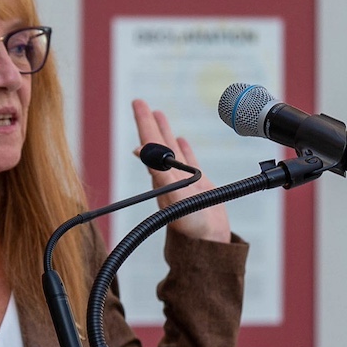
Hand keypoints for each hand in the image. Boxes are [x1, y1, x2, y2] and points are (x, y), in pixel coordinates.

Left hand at [132, 99, 230, 242]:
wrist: (209, 244)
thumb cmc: (190, 225)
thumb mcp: (174, 197)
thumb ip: (159, 174)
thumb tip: (140, 151)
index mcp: (160, 176)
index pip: (149, 143)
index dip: (143, 122)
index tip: (137, 103)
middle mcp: (168, 175)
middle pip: (157, 142)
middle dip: (149, 121)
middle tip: (141, 102)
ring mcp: (183, 179)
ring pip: (172, 149)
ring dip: (164, 131)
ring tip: (159, 113)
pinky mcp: (198, 185)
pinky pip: (189, 160)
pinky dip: (184, 148)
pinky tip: (181, 139)